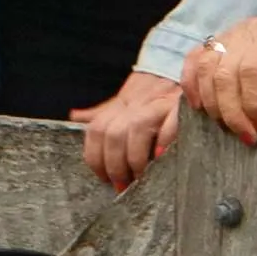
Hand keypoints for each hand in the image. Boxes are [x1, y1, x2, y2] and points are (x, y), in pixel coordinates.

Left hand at [71, 71, 181, 189]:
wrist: (181, 70)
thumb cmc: (153, 94)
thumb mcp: (126, 101)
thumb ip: (103, 112)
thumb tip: (75, 115)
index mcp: (120, 105)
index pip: (97, 129)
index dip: (96, 157)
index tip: (104, 178)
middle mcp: (137, 103)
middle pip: (114, 133)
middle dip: (114, 164)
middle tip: (122, 185)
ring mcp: (159, 103)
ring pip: (136, 127)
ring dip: (135, 157)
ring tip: (140, 177)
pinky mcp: (181, 106)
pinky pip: (171, 121)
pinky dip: (165, 139)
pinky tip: (161, 156)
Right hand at [181, 12, 256, 143]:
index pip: (254, 69)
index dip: (254, 104)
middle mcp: (249, 32)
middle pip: (224, 73)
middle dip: (232, 113)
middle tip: (249, 138)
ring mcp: (231, 35)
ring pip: (205, 68)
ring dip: (212, 105)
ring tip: (230, 128)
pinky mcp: (219, 42)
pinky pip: (194, 60)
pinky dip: (191, 85)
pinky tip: (201, 109)